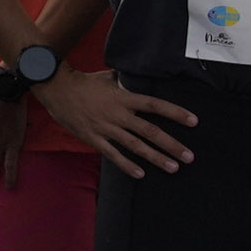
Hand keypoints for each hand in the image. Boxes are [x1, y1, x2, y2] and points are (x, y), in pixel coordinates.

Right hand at [36, 68, 195, 174]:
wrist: (56, 89)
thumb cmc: (83, 82)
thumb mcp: (108, 77)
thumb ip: (124, 81)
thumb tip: (137, 78)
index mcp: (123, 97)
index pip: (155, 105)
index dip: (175, 113)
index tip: (194, 121)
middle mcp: (118, 114)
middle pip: (150, 131)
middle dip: (172, 144)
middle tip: (189, 157)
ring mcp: (106, 128)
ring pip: (135, 146)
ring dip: (155, 157)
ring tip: (173, 167)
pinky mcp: (93, 138)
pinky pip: (113, 154)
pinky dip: (127, 165)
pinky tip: (141, 174)